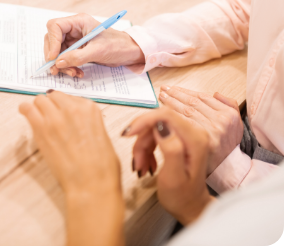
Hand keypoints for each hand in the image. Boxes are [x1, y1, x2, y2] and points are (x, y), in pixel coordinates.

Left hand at [19, 90, 120, 195]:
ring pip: (39, 100)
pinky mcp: (41, 128)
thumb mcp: (102, 135)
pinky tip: (25, 113)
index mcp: (89, 108)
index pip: (70, 97)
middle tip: (49, 116)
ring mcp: (55, 117)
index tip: (62, 113)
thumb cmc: (101, 166)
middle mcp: (72, 108)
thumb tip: (76, 122)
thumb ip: (87, 122)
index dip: (64, 106)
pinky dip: (25, 110)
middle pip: (54, 96)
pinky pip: (27, 109)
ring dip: (38, 107)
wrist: (91, 183)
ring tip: (37, 116)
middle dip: (51, 104)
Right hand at [44, 13, 144, 77]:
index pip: (55, 26)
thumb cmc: (118, 45)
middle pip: (52, 40)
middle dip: (54, 56)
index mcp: (79, 22)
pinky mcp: (76, 50)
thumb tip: (58, 62)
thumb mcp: (97, 51)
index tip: (53, 57)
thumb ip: (77, 57)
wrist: (129, 52)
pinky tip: (77, 72)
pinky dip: (68, 67)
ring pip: (57, 52)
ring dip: (61, 65)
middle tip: (57, 69)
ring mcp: (74, 40)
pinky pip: (65, 59)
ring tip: (72, 73)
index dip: (52, 42)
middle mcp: (74, 29)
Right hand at [124, 108, 213, 225]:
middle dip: (141, 140)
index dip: (143, 121)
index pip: (165, 115)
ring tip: (142, 166)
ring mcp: (186, 133)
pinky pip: (155, 134)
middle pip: (157, 121)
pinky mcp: (179, 137)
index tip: (127, 134)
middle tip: (137, 161)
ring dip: (142, 146)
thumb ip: (170, 149)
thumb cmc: (182, 197)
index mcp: (195, 139)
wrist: (190, 206)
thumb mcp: (173, 177)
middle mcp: (193, 132)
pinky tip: (147, 162)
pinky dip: (147, 148)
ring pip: (153, 128)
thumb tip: (161, 126)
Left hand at [159, 86, 242, 174]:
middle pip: (192, 103)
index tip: (174, 88)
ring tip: (162, 97)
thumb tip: (216, 94)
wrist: (226, 171)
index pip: (203, 98)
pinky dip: (171, 116)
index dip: (186, 92)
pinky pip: (181, 124)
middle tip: (163, 90)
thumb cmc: (226, 146)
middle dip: (175, 94)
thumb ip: (229, 106)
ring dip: (171, 102)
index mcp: (228, 114)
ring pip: (185, 111)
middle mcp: (220, 121)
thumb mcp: (236, 125)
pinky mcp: (199, 141)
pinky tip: (163, 112)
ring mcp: (210, 131)